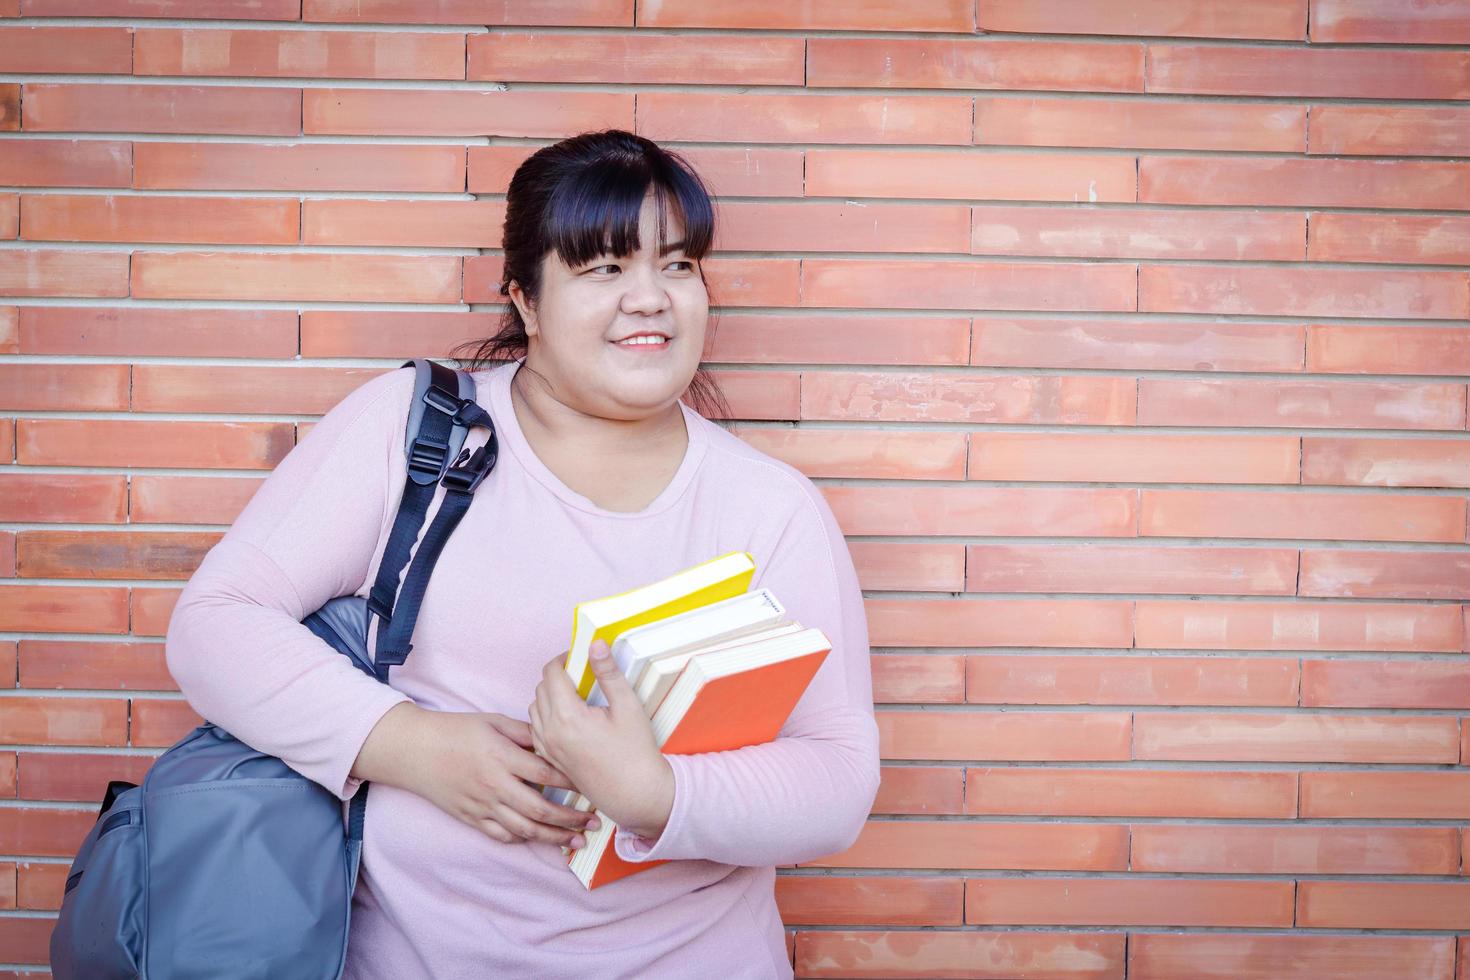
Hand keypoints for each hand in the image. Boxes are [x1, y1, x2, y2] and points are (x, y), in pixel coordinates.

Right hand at [383, 704, 601, 847]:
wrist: (414, 750)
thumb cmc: (455, 730)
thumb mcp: (493, 721)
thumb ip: (526, 732)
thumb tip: (556, 738)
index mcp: (502, 757)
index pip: (547, 774)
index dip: (574, 782)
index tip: (594, 785)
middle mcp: (494, 785)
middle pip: (541, 809)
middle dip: (572, 818)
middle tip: (595, 822)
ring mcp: (482, 806)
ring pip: (524, 829)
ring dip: (554, 837)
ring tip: (578, 840)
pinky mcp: (471, 818)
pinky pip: (502, 835)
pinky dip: (524, 839)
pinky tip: (541, 838)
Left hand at [529, 640, 674, 839]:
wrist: (635, 795)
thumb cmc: (635, 752)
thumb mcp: (628, 707)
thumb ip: (608, 673)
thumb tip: (596, 644)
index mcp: (567, 716)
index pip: (551, 672)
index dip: (564, 658)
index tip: (580, 657)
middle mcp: (549, 732)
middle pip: (541, 688)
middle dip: (558, 675)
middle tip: (582, 674)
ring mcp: (547, 748)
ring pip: (535, 708)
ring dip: (550, 695)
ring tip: (577, 696)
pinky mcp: (550, 759)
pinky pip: (537, 728)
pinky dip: (547, 716)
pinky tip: (570, 719)